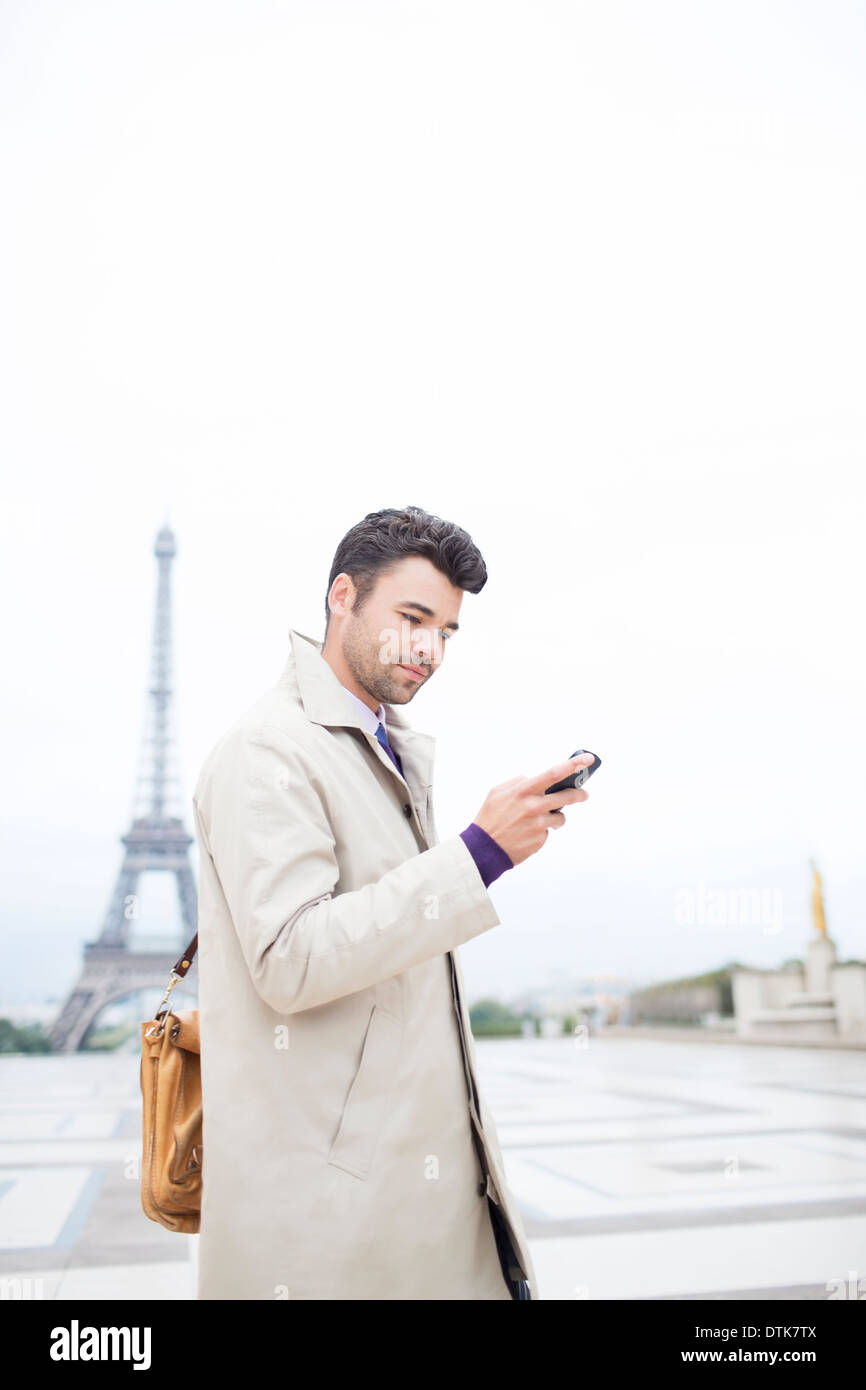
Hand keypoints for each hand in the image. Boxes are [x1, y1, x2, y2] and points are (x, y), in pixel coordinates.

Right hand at [472, 755, 592, 866]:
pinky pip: (548, 831)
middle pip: (567, 796)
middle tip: (583, 794)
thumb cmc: (490, 817)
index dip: (573, 765)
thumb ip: (518, 782)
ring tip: (538, 820)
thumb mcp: (498, 792)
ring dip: (555, 817)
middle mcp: (533, 806)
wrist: (484, 848)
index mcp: (523, 791)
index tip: (588, 759)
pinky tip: (527, 832)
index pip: (554, 773)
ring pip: (560, 817)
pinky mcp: (540, 840)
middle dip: (579, 794)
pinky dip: (542, 830)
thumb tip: (535, 779)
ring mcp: (538, 824)